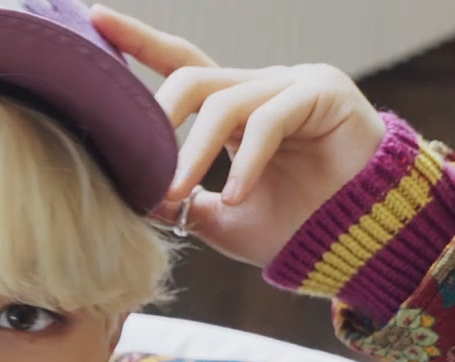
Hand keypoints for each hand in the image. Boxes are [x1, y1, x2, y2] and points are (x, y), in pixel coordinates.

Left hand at [89, 3, 387, 267]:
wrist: (358, 246)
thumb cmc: (296, 230)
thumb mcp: (222, 220)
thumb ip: (182, 204)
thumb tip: (135, 197)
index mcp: (237, 109)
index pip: (182, 65)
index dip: (140, 43)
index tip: (96, 20)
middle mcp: (263, 88)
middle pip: (193, 79)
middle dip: (158, 121)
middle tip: (135, 165)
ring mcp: (295, 84)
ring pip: (224, 103)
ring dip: (192, 153)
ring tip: (177, 195)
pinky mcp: (325, 93)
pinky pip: (268, 120)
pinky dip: (245, 161)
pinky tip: (235, 195)